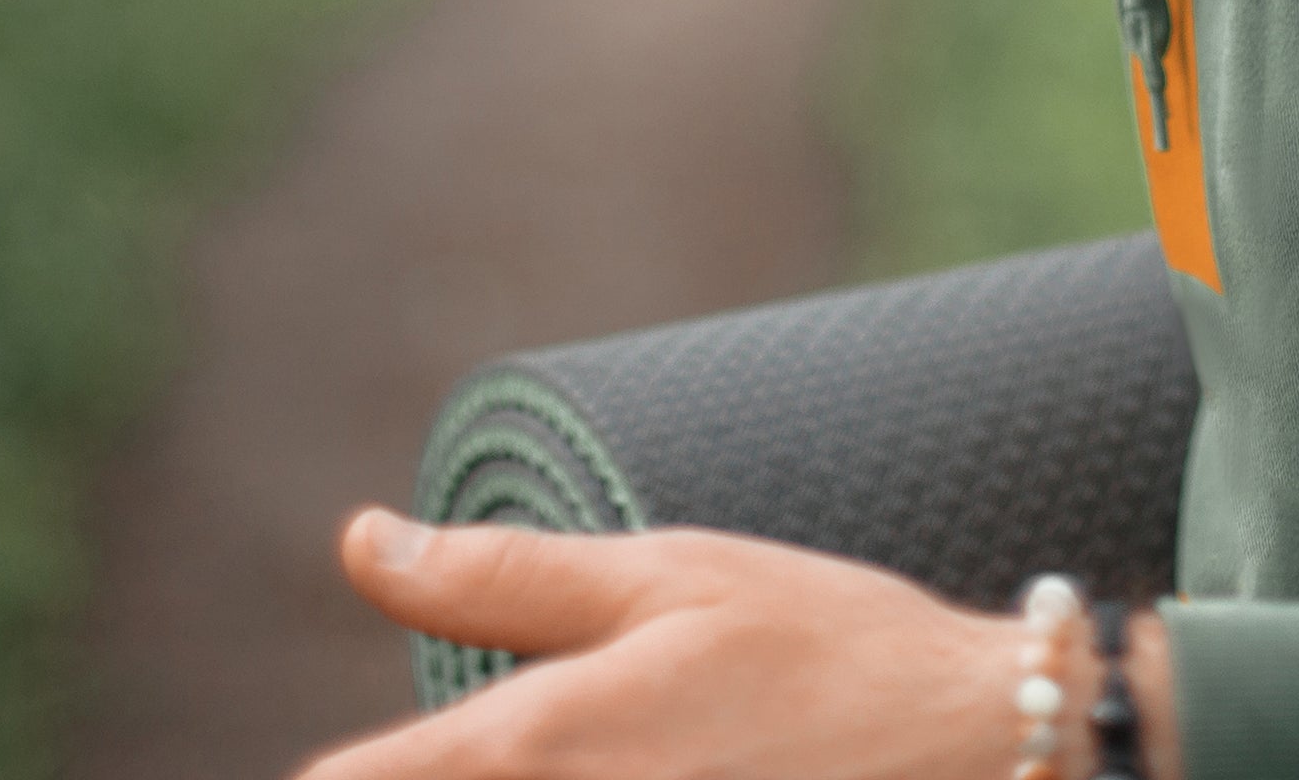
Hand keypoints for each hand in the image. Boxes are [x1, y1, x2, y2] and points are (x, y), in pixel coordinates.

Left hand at [301, 511, 1180, 779]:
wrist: (973, 746)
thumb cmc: (820, 646)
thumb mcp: (665, 577)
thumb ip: (501, 578)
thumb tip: (359, 542)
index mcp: (540, 747)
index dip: (331, 779)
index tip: (325, 768)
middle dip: (425, 772)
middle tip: (496, 735)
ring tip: (588, 743)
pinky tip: (644, 766)